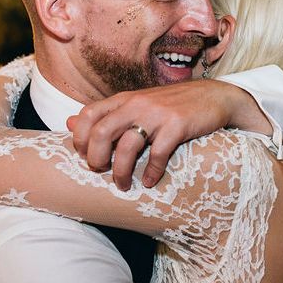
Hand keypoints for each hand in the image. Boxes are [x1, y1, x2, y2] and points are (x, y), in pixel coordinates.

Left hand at [67, 80, 268, 190]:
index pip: (87, 115)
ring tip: (124, 185)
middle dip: (96, 159)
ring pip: (127, 146)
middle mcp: (136, 104)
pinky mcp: (177, 126)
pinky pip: (157, 154)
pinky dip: (151, 172)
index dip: (80, 139)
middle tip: (101, 172)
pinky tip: (150, 181)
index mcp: (123, 99)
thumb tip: (68, 123)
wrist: (213, 97)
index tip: (86, 157)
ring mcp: (157, 114)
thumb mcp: (134, 104)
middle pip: (100, 132)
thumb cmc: (170, 105)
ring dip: (121, 172)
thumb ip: (104, 114)